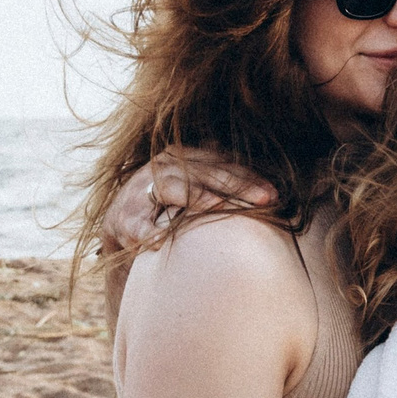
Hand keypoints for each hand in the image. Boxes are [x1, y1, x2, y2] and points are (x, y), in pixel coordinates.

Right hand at [100, 152, 277, 254]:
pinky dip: (148, 231)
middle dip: (235, 187)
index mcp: (180, 158)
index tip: (274, 194)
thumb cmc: (169, 208)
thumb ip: (222, 182)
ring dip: (195, 197)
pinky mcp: (125, 219)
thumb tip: (269, 187)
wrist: (122, 227)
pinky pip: (138, 224)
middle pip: (203, 174)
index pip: (220, 165)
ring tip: (217, 206)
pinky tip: (161, 240)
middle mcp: (161, 168)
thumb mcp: (194, 188)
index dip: (248, 178)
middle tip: (262, 201)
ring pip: (172, 188)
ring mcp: (141, 191)